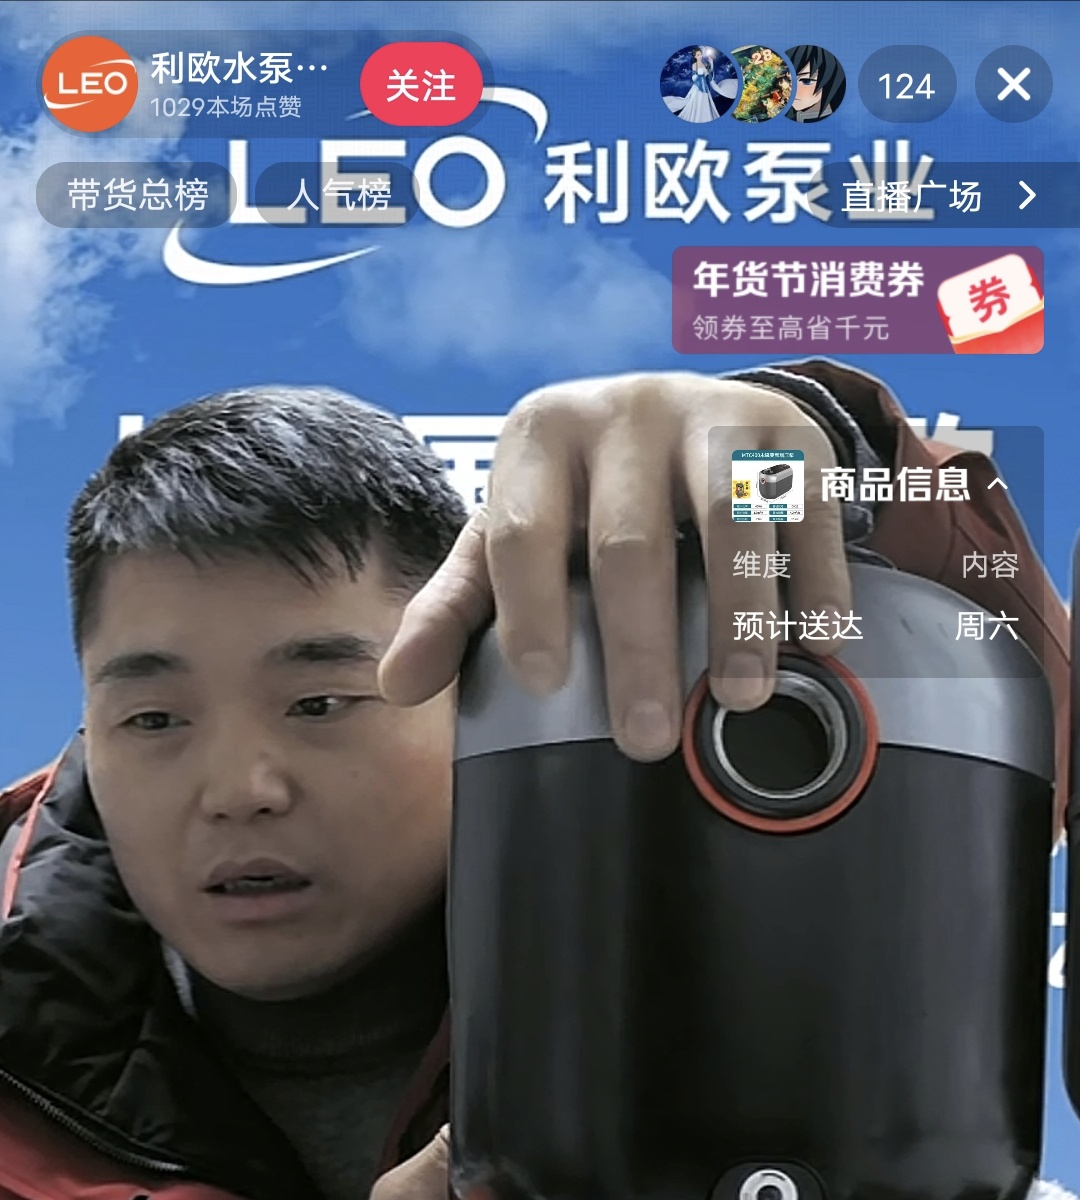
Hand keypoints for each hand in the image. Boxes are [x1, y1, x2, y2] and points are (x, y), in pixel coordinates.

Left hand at [380, 371, 851, 756]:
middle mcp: (626, 413)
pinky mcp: (791, 435)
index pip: (524, 530)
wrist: (688, 412)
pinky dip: (814, 580)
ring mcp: (715, 416)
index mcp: (542, 437)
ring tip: (737, 700)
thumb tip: (398, 685)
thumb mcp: (514, 536)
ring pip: (728, 519)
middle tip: (644, 739)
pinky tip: (817, 644)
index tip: (546, 683)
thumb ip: (459, 605)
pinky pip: (807, 509)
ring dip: (738, 618)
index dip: (532, 608)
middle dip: (636, 647)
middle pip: (629, 542)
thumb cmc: (586, 497)